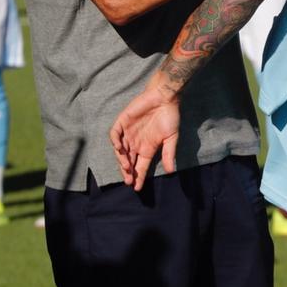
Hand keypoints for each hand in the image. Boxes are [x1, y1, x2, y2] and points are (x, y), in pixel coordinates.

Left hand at [109, 74, 180, 191]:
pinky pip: (115, 135)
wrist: (164, 98)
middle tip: (129, 180)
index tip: (137, 188)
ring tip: (126, 167)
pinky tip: (120, 149)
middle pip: (128, 161)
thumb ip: (169, 154)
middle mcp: (136, 143)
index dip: (139, 177)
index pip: (141, 166)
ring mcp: (128, 133)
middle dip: (128, 172)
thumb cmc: (169, 117)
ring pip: (120, 151)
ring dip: (122, 160)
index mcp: (147, 148)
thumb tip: (170, 172)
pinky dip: (116, 142)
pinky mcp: (122, 123)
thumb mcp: (172, 138)